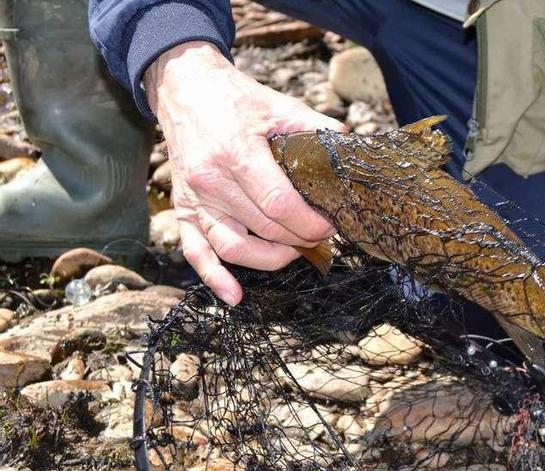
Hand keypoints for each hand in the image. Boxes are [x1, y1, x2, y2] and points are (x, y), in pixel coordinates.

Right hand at [145, 41, 344, 305]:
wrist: (186, 90)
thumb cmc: (236, 99)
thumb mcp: (279, 105)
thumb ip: (316, 127)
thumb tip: (351, 148)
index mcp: (237, 154)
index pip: (279, 205)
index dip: (310, 223)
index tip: (330, 225)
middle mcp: (212, 182)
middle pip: (263, 229)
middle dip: (299, 238)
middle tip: (321, 235)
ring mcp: (195, 200)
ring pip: (233, 248)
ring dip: (270, 259)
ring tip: (294, 253)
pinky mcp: (183, 211)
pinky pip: (196, 253)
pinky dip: (215, 278)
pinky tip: (235, 297)